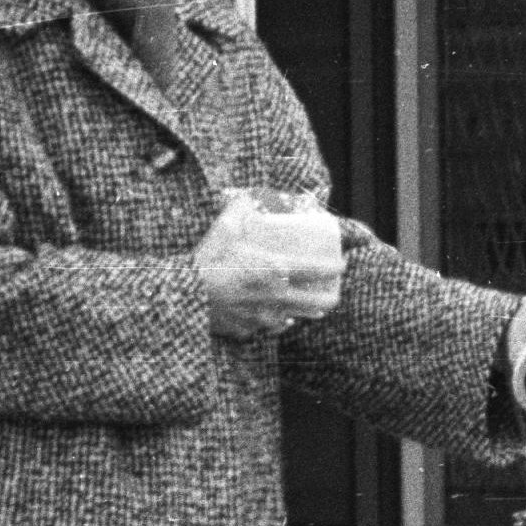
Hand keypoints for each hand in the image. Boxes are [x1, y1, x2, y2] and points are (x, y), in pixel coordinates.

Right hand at [196, 189, 344, 337]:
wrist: (184, 296)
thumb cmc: (206, 261)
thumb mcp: (224, 229)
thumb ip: (240, 209)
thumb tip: (249, 196)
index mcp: (275, 270)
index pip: (318, 270)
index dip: (336, 266)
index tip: (341, 262)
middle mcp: (277, 296)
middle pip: (319, 302)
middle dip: (331, 295)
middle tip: (331, 287)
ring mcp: (265, 317)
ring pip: (299, 317)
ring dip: (308, 309)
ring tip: (313, 303)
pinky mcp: (250, 330)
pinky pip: (272, 326)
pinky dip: (280, 320)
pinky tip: (280, 316)